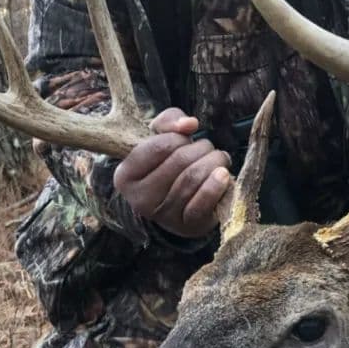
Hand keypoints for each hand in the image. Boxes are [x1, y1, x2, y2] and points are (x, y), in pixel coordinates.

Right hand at [114, 108, 230, 238]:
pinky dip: (217, 186)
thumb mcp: (159, 136)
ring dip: (214, 161)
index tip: (184, 139)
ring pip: (194, 178)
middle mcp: (139, 199)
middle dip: (201, 148)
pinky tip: (223, 175)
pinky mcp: (186, 226)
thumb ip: (170, 121)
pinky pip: (202, 204)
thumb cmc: (166, 163)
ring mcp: (163, 216)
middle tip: (206, 147)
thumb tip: (189, 124)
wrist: (177, 203)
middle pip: (180, 161)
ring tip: (218, 158)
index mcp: (125, 175)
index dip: (179, 137)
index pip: (159, 146)